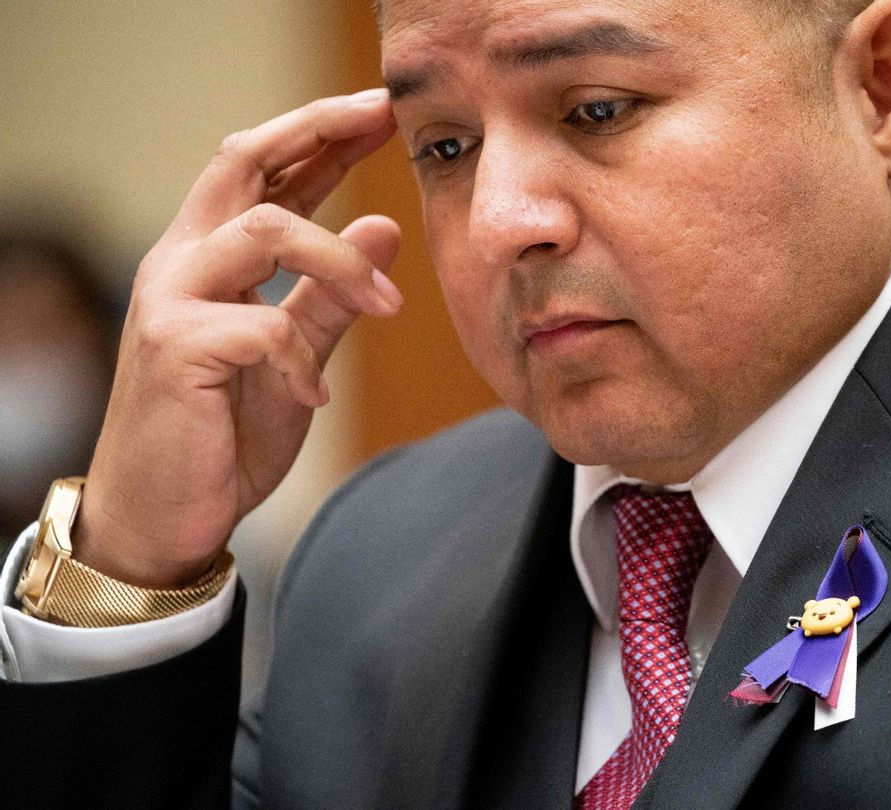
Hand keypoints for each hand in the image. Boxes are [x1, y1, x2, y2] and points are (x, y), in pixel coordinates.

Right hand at [75, 89, 403, 587]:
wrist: (164, 514)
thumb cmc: (224, 434)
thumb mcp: (294, 357)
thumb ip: (331, 296)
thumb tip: (384, 226)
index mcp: (208, 260)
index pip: (262, 173)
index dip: (319, 135)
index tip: (381, 112)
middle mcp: (181, 263)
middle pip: (242, 161)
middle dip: (316, 130)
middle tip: (381, 117)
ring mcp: (170, 300)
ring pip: (264, 229)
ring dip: (340, 261)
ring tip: (390, 305)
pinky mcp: (174, 348)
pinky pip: (262, 326)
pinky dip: (302, 359)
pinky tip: (313, 397)